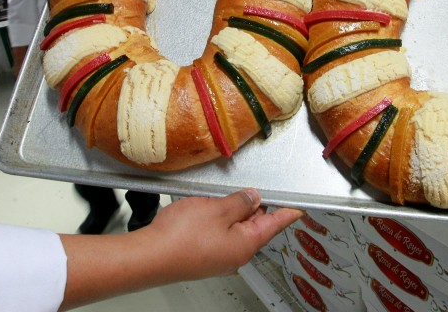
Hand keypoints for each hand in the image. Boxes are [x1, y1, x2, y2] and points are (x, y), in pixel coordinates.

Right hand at [58, 188, 301, 309]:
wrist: (148, 257)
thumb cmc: (180, 238)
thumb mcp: (218, 208)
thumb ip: (240, 201)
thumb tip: (253, 198)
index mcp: (246, 244)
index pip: (275, 224)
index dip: (287, 212)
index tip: (299, 208)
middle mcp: (235, 254)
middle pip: (255, 225)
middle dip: (255, 206)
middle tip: (254, 190)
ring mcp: (218, 257)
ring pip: (234, 228)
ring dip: (232, 211)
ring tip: (222, 197)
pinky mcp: (202, 256)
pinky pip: (218, 234)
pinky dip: (217, 219)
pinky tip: (206, 210)